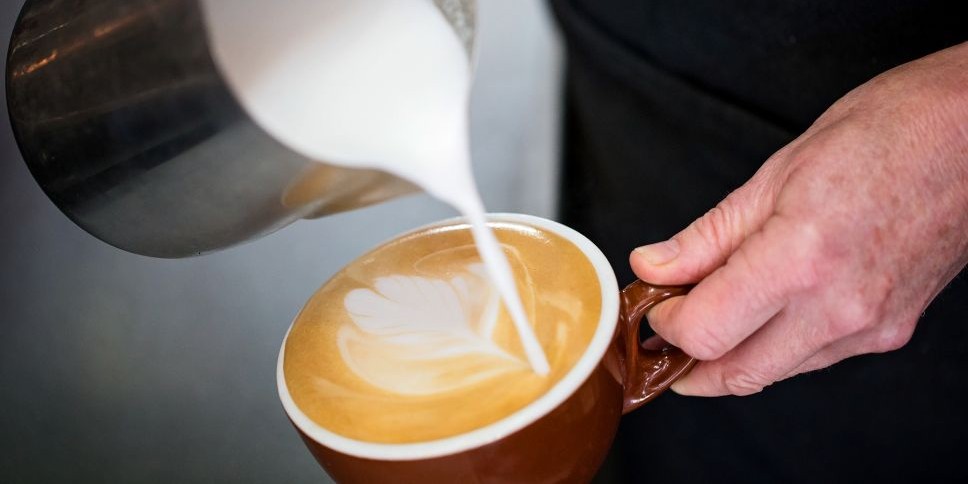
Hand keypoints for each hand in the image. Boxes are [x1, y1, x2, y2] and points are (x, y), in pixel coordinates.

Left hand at [631, 42, 967, 396]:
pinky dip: (776, 346)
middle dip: (688, 365)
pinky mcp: (890, 331)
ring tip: (708, 318)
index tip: (655, 305)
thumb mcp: (776, 173)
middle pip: (736, 373)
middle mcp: (839, 308)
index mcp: (801, 260)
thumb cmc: (886, 133)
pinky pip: (814, 358)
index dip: (665, 325)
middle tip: (664, 338)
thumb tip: (655, 266)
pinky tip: (762, 314)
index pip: (706, 332)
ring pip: (776, 371)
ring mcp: (870, 326)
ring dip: (732, 357)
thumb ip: (708, 236)